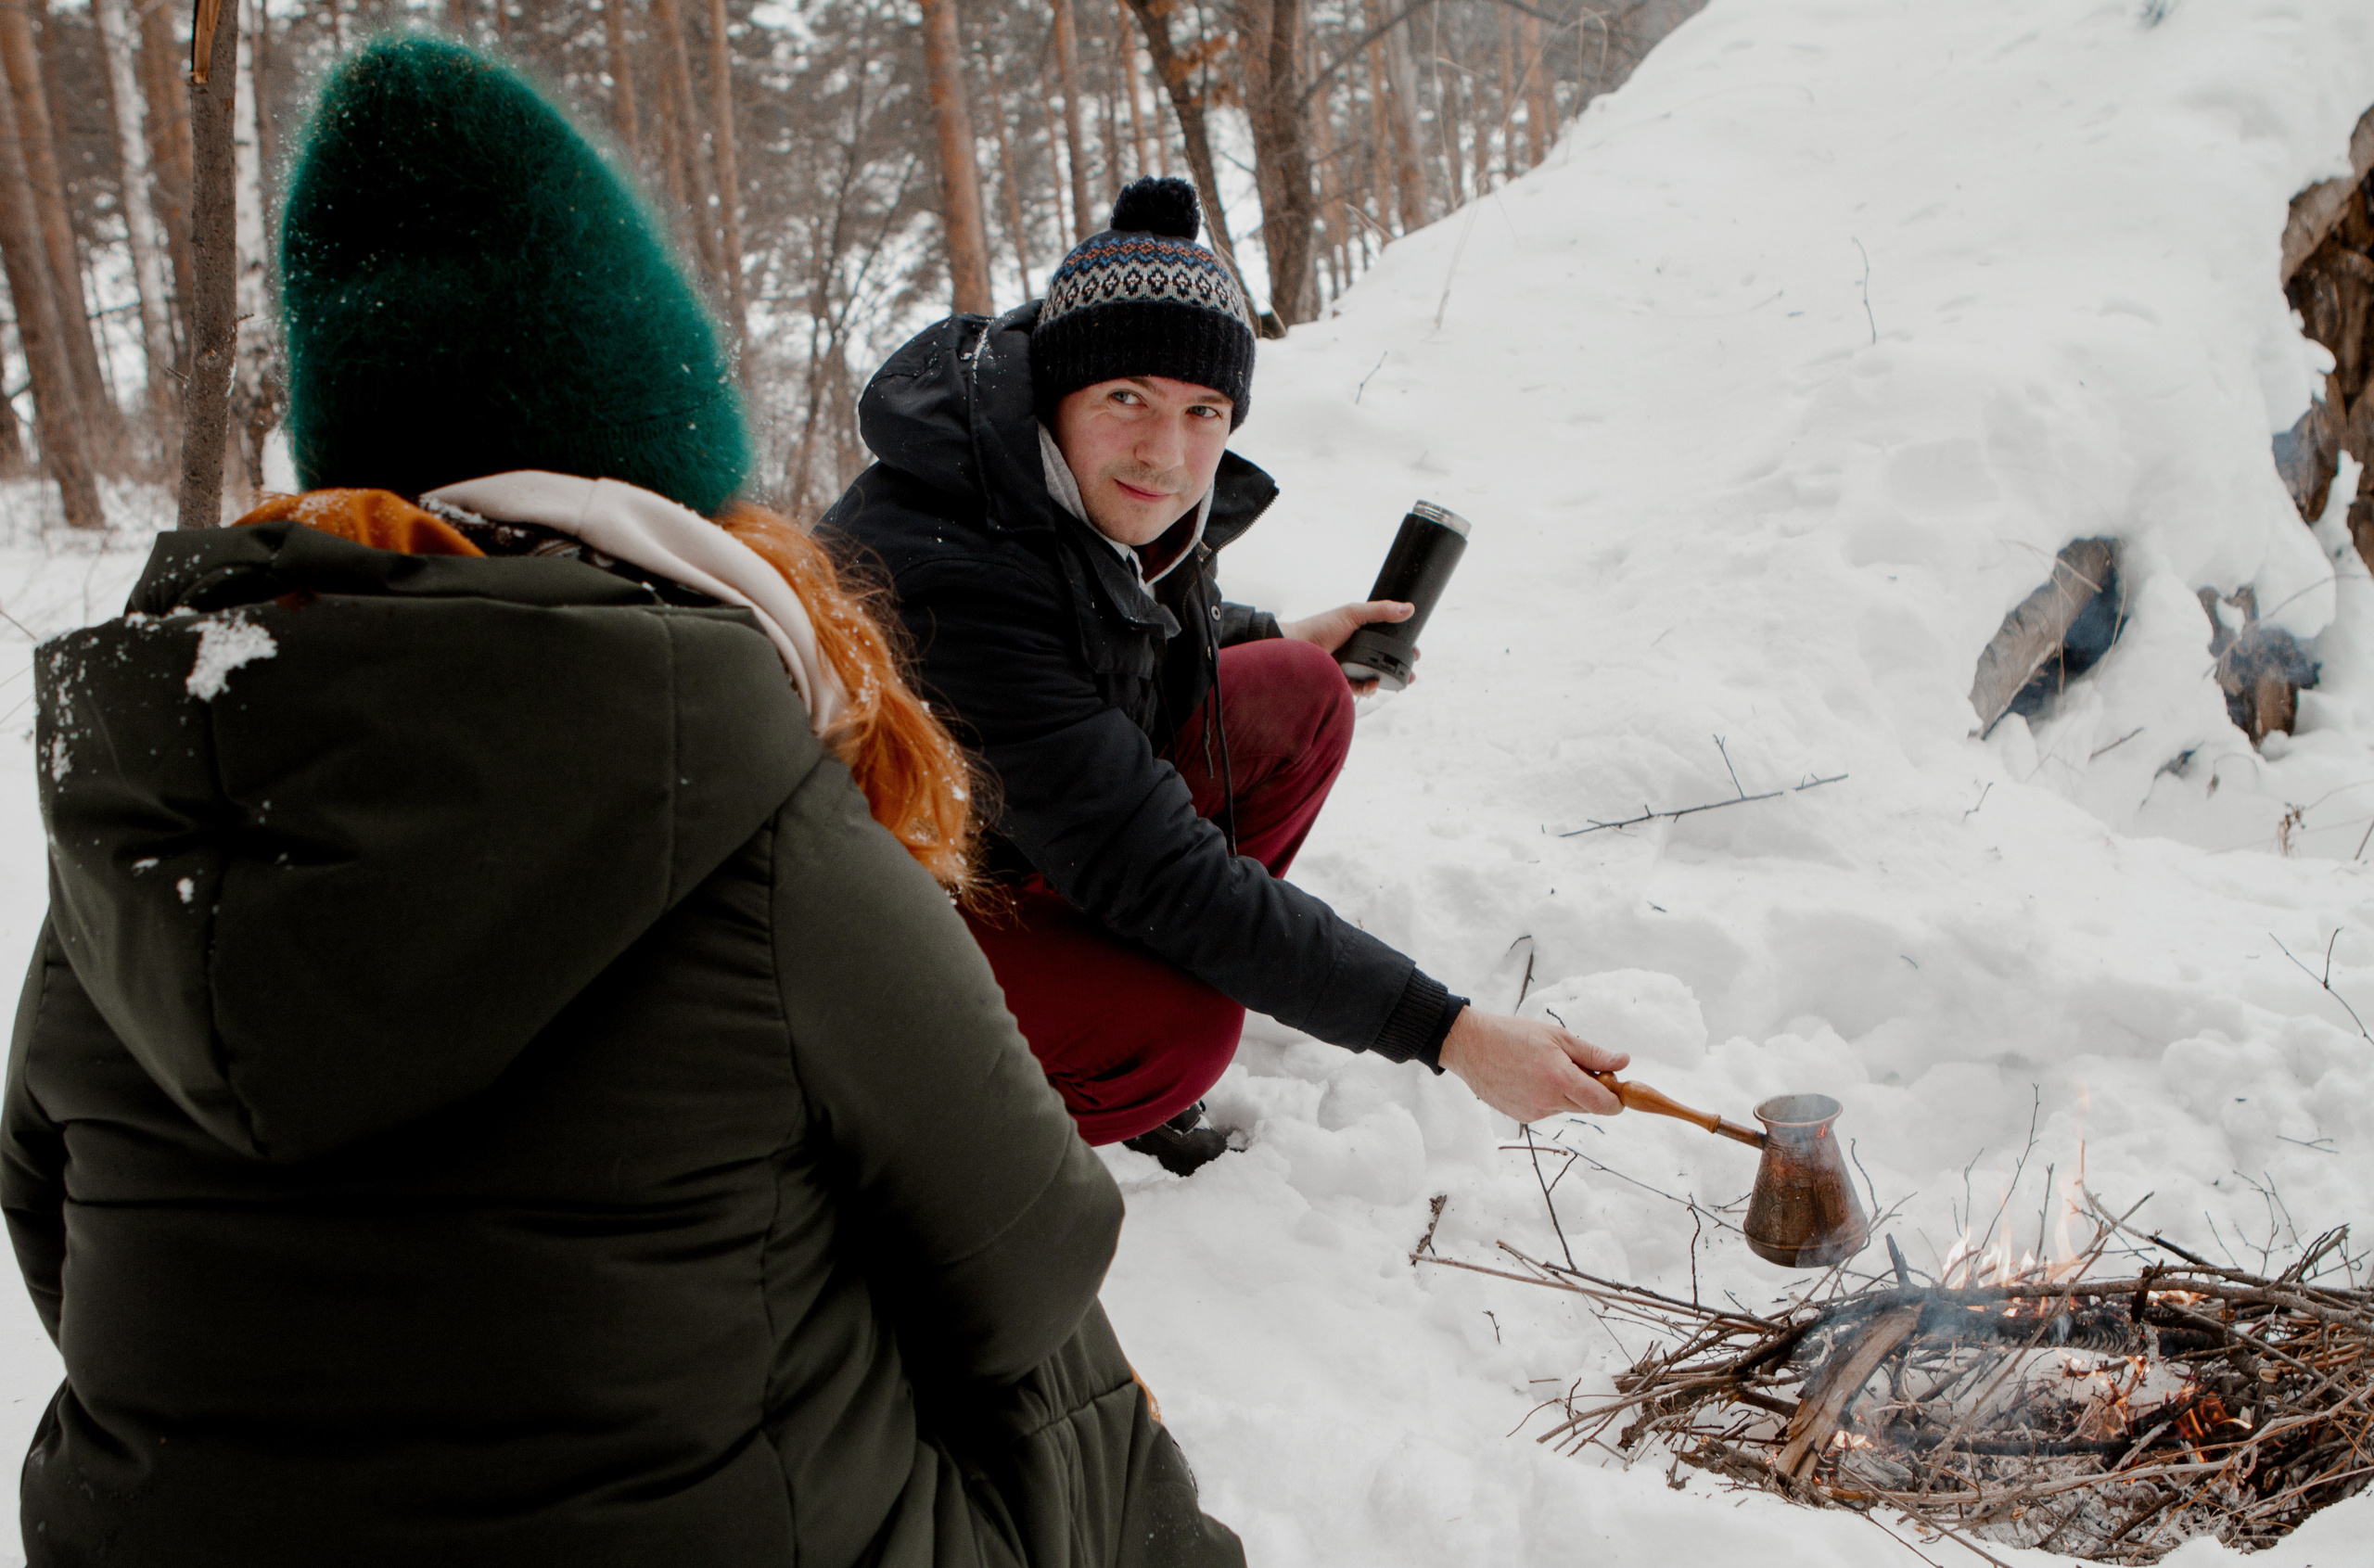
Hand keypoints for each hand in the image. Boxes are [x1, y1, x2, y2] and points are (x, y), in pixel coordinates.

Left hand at [1280, 600, 1415, 691]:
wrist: (1297, 648)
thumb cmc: (1321, 627)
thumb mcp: (1353, 613)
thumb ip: (1381, 611)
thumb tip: (1409, 608)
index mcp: (1361, 633)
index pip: (1388, 641)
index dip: (1402, 648)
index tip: (1415, 654)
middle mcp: (1357, 651)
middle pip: (1384, 662)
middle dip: (1400, 670)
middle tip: (1411, 675)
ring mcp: (1351, 667)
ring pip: (1375, 677)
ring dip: (1385, 681)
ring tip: (1393, 681)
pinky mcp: (1343, 681)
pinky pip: (1360, 689)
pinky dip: (1368, 688)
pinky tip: (1371, 685)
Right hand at [1438, 1010, 1628, 1123]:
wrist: (1470, 1045)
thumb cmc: (1513, 1034)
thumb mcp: (1558, 1036)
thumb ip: (1593, 1054)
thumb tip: (1623, 1062)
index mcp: (1561, 1079)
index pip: (1603, 1104)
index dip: (1616, 1101)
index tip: (1618, 1090)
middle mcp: (1548, 1101)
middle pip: (1587, 1107)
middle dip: (1590, 1092)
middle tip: (1576, 1067)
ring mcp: (1533, 1112)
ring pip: (1565, 1108)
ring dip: (1566, 1094)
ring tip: (1545, 1068)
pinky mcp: (1520, 1117)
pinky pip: (1546, 1110)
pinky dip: (1547, 1097)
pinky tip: (1530, 1078)